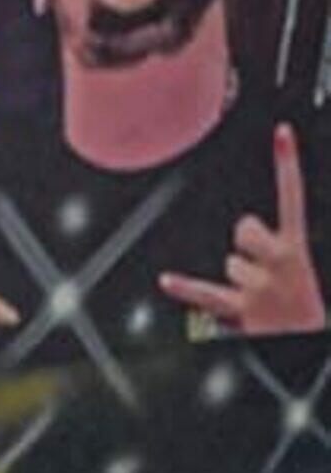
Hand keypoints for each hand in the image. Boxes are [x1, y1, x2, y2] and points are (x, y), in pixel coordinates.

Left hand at [159, 127, 325, 335]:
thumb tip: (245, 229)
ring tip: (257, 299)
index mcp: (296, 248)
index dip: (287, 163)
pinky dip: (186, 288)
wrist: (306, 340)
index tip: (281, 132)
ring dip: (236, 280)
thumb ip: (274, 245)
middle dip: (246, 242)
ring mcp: (260, 285)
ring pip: (229, 264)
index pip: (292, 197)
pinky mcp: (242, 308)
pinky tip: (167, 280)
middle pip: (244, 230)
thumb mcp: (297, 268)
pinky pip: (208, 293)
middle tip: (259, 265)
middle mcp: (280, 261)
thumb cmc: (298, 306)